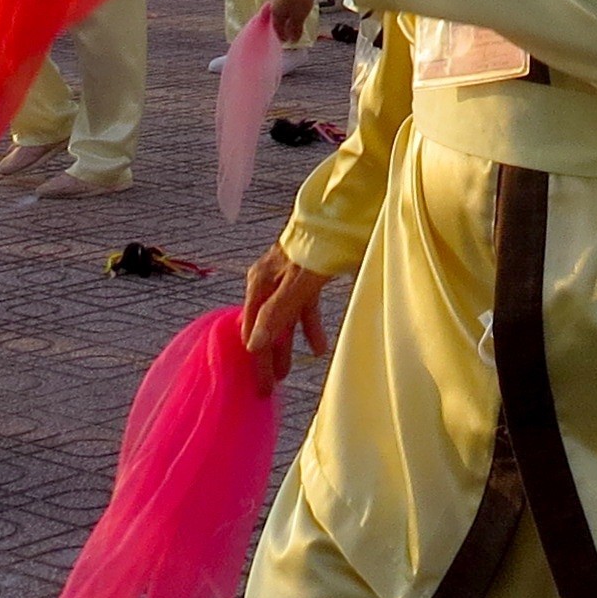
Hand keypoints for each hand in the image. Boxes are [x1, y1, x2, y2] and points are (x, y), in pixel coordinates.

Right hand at [240, 245, 335, 391]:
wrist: (342, 210)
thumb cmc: (317, 247)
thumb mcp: (298, 284)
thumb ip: (278, 314)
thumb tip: (254, 346)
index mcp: (260, 282)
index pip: (254, 330)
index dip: (257, 359)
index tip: (261, 387)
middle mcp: (268, 280)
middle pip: (266, 326)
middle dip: (268, 356)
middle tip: (269, 387)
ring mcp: (288, 277)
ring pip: (284, 318)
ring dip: (287, 344)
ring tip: (288, 371)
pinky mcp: (307, 275)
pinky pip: (303, 306)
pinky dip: (309, 326)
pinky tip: (319, 345)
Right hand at [269, 0, 318, 40]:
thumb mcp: (298, 18)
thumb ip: (295, 30)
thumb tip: (292, 41)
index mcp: (275, 13)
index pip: (276, 28)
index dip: (281, 36)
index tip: (287, 42)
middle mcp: (276, 5)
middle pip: (278, 20)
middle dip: (284, 28)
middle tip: (290, 35)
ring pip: (284, 12)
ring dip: (288, 20)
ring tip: (295, 25)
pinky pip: (289, 6)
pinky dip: (293, 12)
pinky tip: (299, 12)